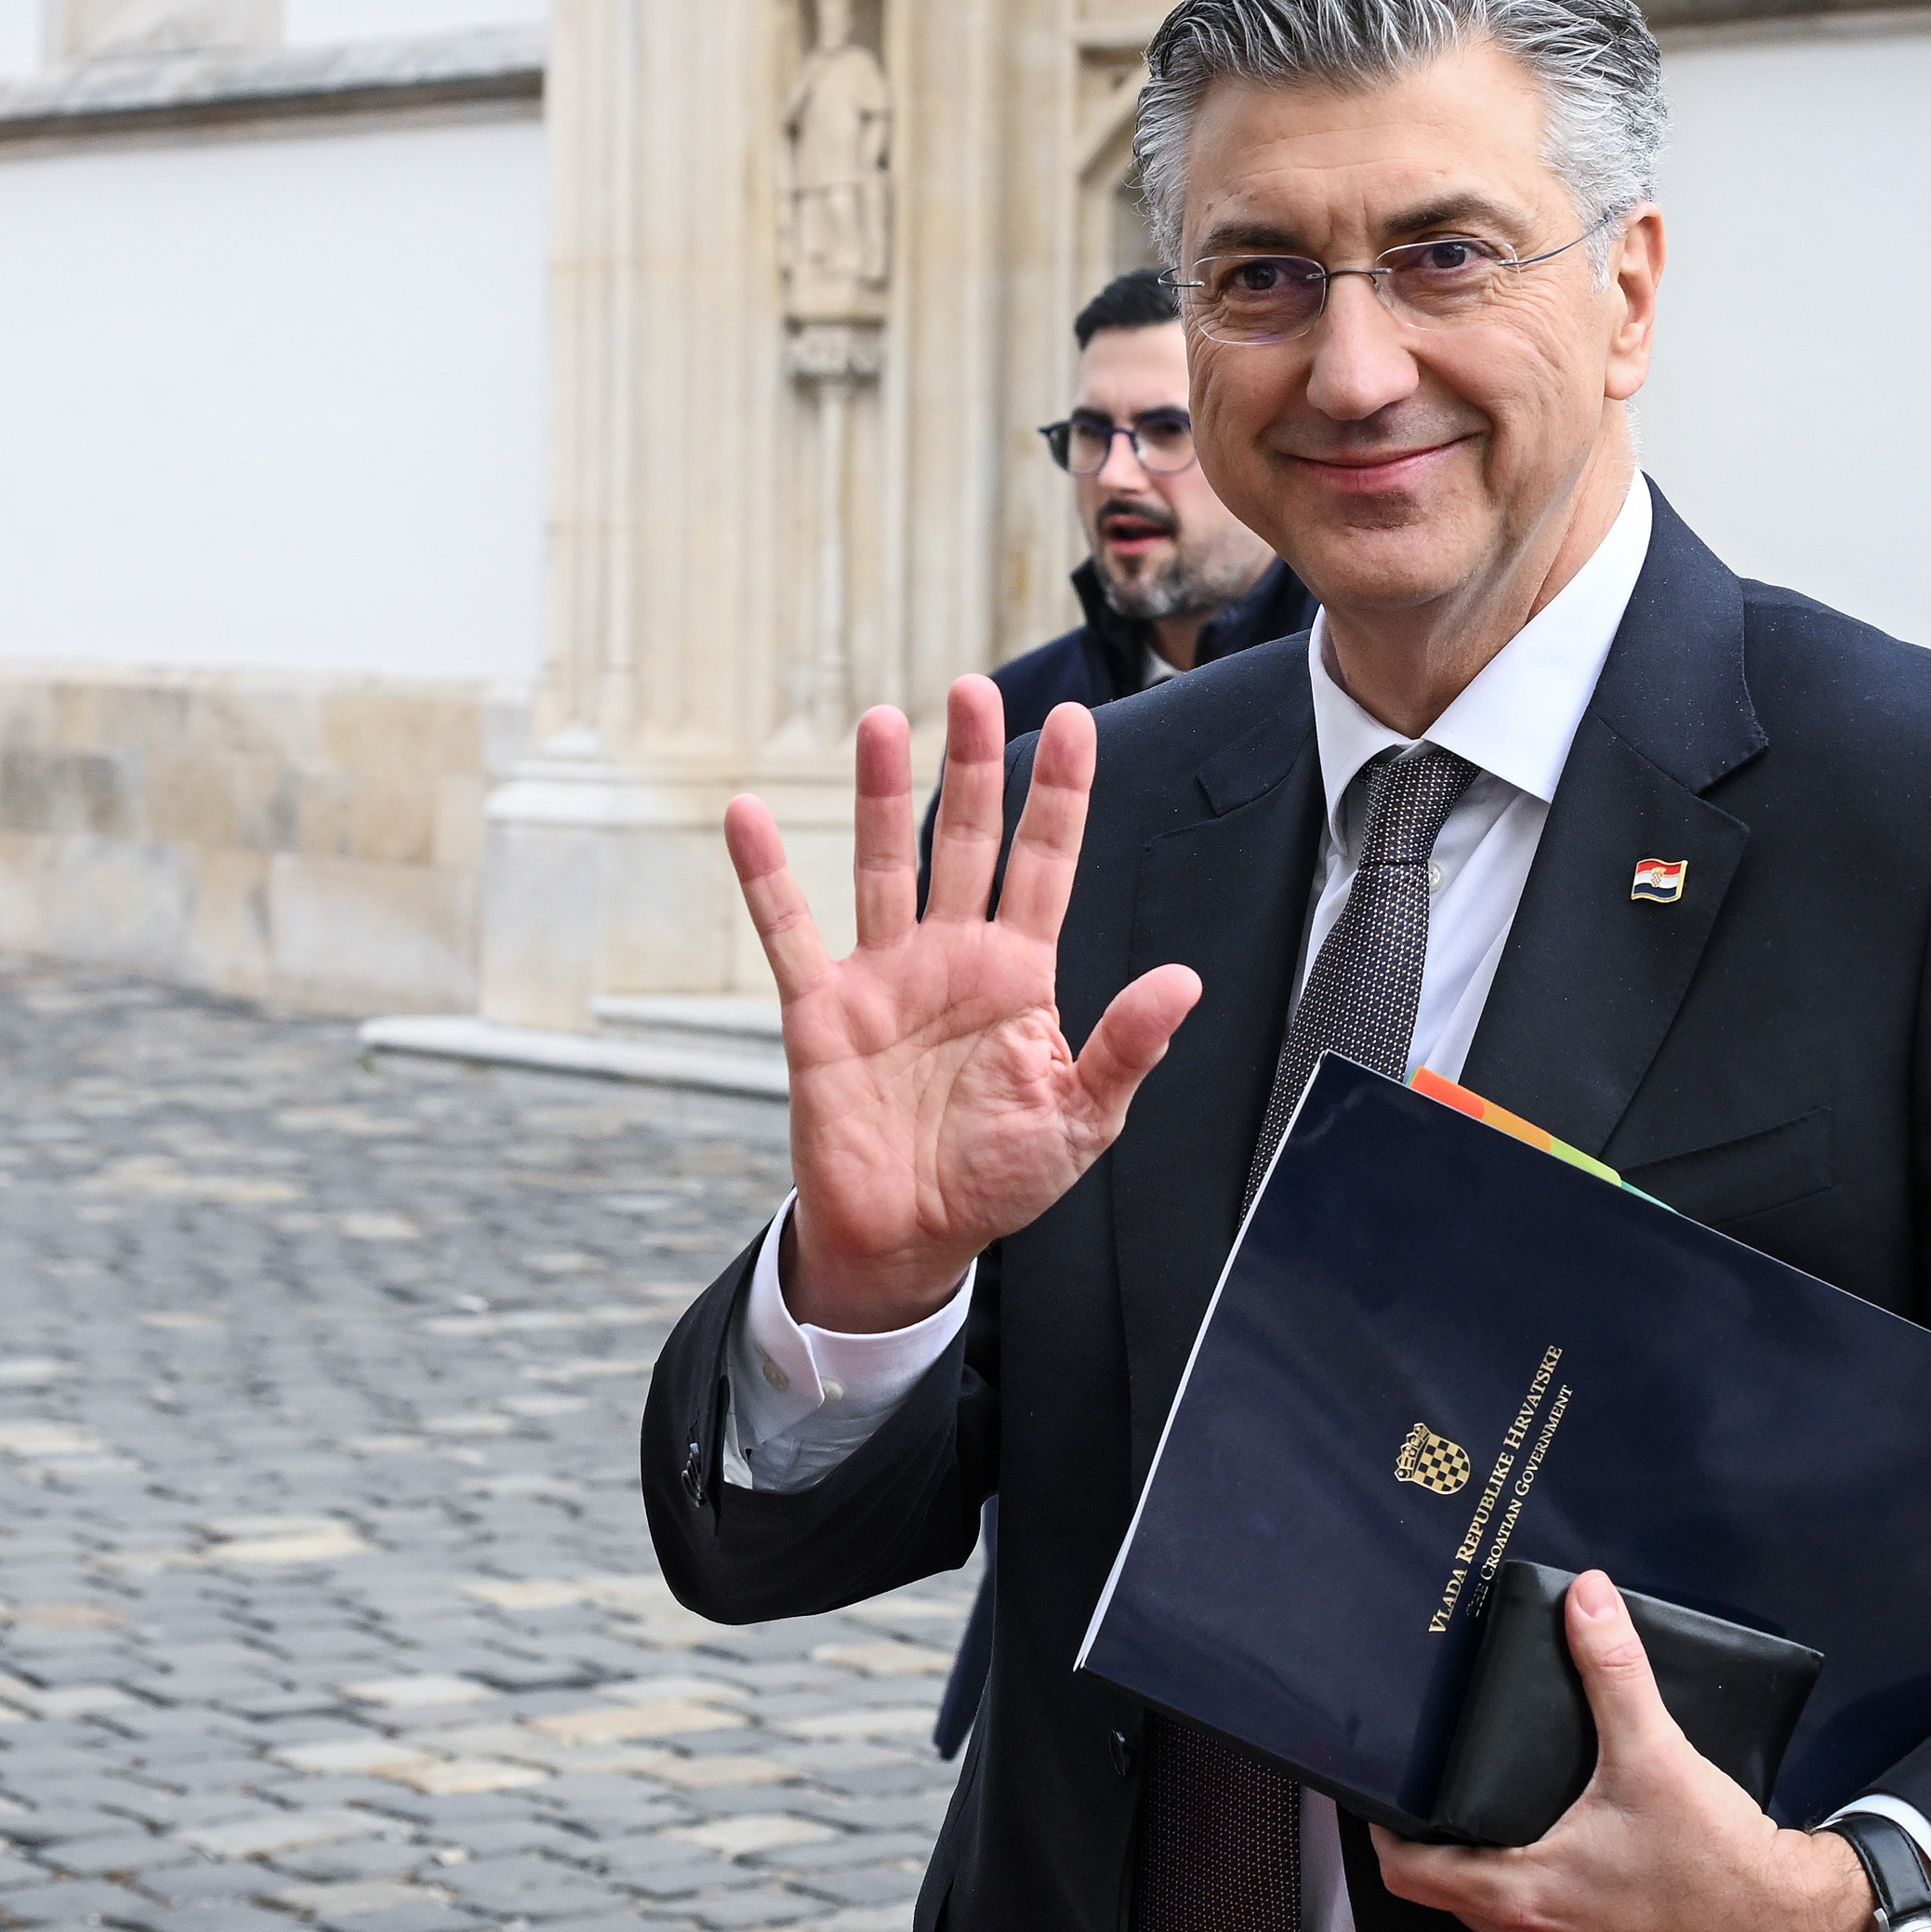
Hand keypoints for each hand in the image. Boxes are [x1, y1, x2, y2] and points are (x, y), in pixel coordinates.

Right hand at [725, 675, 1201, 1332]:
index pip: (1045, 863)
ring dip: (882, 796)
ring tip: (882, 722)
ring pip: (883, 865)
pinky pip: (789, 933)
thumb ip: (1126, 1048)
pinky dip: (766, 876)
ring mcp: (883, 976)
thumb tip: (1183, 982)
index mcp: (1020, 974)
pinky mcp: (822, 1012)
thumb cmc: (999, 1180)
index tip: (1078, 722)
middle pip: (965, 839)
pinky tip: (747, 816)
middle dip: (974, 765)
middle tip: (973, 691)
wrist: (910, 1240)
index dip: (1060, 794)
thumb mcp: (1081, 1121)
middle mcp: (951, 956)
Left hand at [1371, 1570, 1870, 1931]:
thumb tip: (1586, 1600)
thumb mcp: (1655, 1753)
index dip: (1391, 1835)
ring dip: (1519, 1891)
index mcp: (1522, 1897)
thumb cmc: (1724, 1861)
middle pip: (1461, 1901)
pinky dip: (1572, 1929)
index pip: (1408, 1875)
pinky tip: (1598, 1890)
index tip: (1391, 1804)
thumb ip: (1611, 1670)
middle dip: (1461, 1851)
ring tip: (1537, 1836)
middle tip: (1474, 1801)